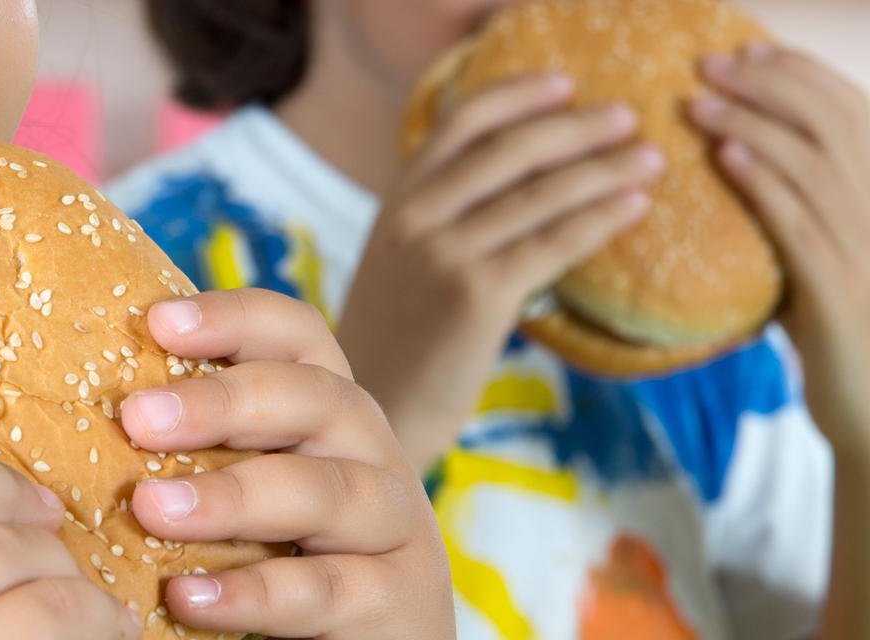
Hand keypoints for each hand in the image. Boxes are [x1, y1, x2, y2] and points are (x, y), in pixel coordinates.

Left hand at [121, 290, 454, 638]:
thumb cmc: (280, 556)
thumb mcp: (242, 485)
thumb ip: (192, 447)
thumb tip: (88, 407)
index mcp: (329, 409)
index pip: (297, 335)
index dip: (234, 318)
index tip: (158, 323)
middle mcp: (371, 452)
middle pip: (314, 399)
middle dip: (223, 402)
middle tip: (138, 418)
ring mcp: (394, 527)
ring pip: (324, 493)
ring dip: (231, 497)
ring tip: (150, 508)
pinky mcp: (399, 602)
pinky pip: (323, 590)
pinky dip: (254, 592)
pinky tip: (188, 597)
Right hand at [339, 74, 662, 469]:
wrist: (372, 411)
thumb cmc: (397, 344)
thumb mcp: (401, 265)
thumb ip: (440, 221)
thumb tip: (518, 190)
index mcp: (397, 202)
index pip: (460, 122)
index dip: (518, 95)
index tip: (566, 83)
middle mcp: (416, 218)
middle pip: (510, 149)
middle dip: (577, 127)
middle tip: (628, 117)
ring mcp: (445, 254)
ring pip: (541, 195)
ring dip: (605, 170)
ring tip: (651, 158)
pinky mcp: (477, 296)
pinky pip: (554, 245)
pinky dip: (600, 220)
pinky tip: (635, 208)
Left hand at [691, 44, 869, 442]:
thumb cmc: (845, 335)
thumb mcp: (828, 261)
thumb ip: (802, 213)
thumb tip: (742, 164)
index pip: (850, 112)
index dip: (798, 74)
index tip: (746, 51)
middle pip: (830, 124)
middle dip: (767, 85)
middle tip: (707, 63)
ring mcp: (869, 247)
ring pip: (810, 165)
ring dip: (750, 124)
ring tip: (698, 101)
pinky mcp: (840, 290)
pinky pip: (798, 223)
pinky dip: (761, 182)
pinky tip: (725, 155)